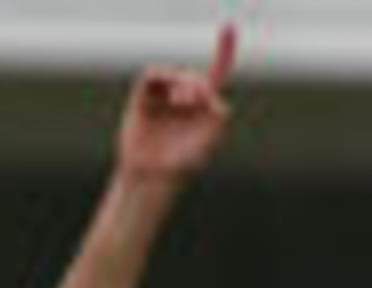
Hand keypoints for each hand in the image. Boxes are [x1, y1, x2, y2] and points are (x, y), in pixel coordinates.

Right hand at [117, 24, 236, 183]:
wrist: (151, 176)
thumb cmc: (181, 164)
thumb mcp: (208, 143)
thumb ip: (218, 117)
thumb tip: (212, 94)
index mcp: (203, 106)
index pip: (217, 72)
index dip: (224, 50)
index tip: (228, 28)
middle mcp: (184, 98)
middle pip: (194, 77)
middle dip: (196, 85)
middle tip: (194, 98)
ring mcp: (163, 97)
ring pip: (174, 74)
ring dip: (180, 82)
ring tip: (181, 101)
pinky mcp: (143, 98)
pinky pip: (152, 74)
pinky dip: (160, 76)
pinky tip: (167, 91)